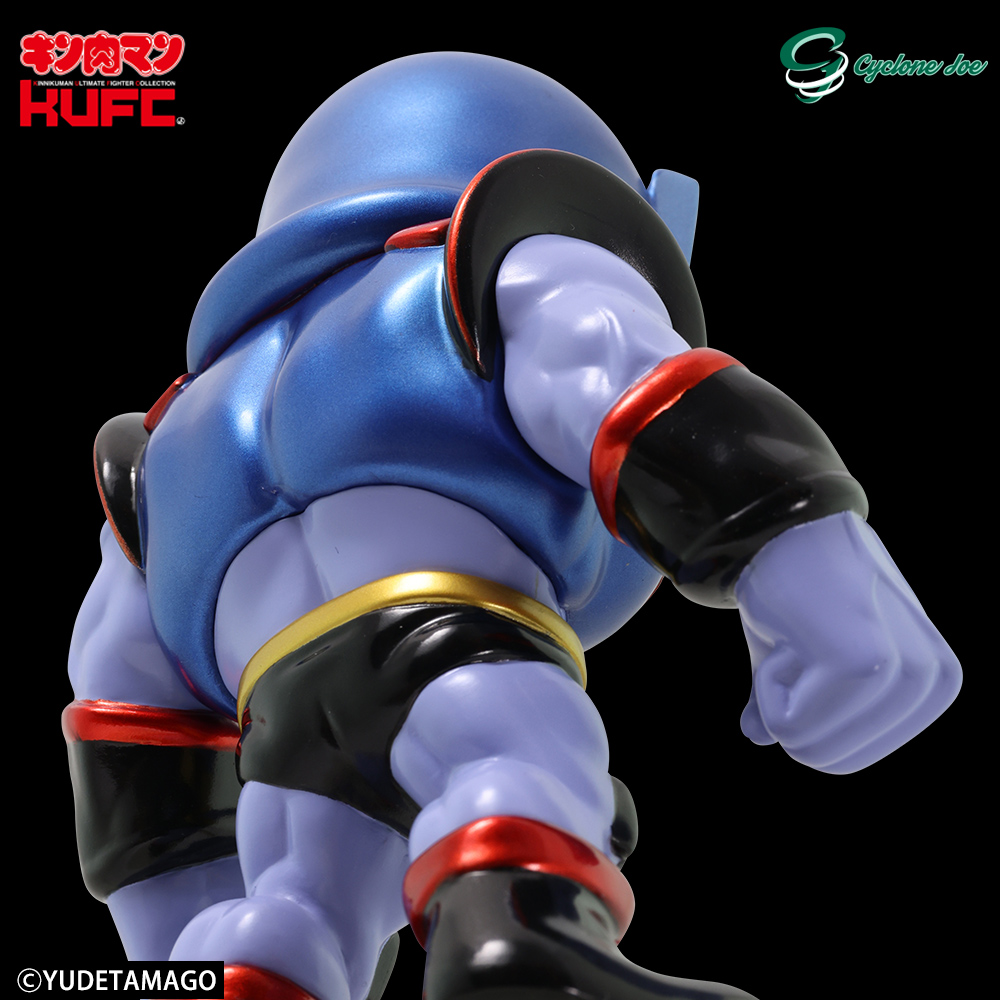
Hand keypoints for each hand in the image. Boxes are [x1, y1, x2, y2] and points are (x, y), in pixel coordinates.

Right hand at [735, 512, 960, 773]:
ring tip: (794, 636)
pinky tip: (788, 633)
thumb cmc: (795, 596)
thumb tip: (757, 736)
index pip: (841, 759)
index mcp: (932, 689)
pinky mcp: (866, 665)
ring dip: (776, 691)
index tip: (805, 655)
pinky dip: (768, 681)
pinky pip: (790, 723)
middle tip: (796, 645)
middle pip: (825, 758)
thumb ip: (793, 704)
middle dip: (789, 707)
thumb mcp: (800, 657)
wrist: (783, 531)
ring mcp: (903, 673)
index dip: (800, 714)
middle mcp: (931, 684)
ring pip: (806, 744)